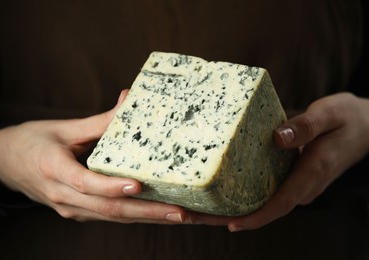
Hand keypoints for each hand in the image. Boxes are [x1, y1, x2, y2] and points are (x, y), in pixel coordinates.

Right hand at [0, 90, 186, 223]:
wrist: (5, 163)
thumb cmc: (32, 142)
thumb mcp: (62, 128)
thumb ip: (98, 121)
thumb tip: (128, 99)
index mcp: (54, 170)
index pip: (84, 183)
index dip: (110, 186)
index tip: (137, 185)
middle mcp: (63, 197)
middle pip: (109, 209)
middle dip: (150, 214)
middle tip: (184, 214)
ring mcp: (72, 209)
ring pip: (115, 217)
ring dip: (151, 219)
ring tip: (185, 219)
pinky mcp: (79, 212)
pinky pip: (111, 216)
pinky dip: (139, 217)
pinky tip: (164, 215)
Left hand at [188, 92, 368, 230]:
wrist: (366, 126)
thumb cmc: (348, 118)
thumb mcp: (331, 114)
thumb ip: (306, 125)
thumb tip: (278, 138)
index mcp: (312, 172)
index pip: (282, 202)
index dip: (256, 216)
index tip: (229, 224)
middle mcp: (302, 185)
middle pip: (263, 208)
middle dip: (226, 217)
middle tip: (189, 216)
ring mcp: (296, 184)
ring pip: (261, 202)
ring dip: (227, 208)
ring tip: (192, 208)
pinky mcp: (290, 177)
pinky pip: (264, 191)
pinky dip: (239, 195)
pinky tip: (216, 192)